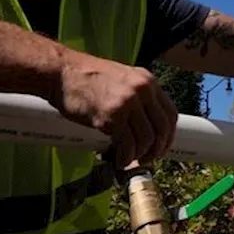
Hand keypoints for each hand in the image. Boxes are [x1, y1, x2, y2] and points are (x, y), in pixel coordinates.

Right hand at [46, 49, 178, 167]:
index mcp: (147, 81)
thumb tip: (145, 124)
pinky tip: (119, 161)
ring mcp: (128, 103)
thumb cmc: (86, 78)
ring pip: (146, 139)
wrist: (62, 72)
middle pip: (162, 129)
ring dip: (139, 156)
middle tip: (146, 159)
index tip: (161, 148)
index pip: (171, 114)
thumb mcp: (121, 79)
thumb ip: (137, 97)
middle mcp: (142, 90)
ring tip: (129, 161)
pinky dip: (125, 158)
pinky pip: (128, 144)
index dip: (168, 136)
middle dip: (157, 150)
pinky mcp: (113, 116)